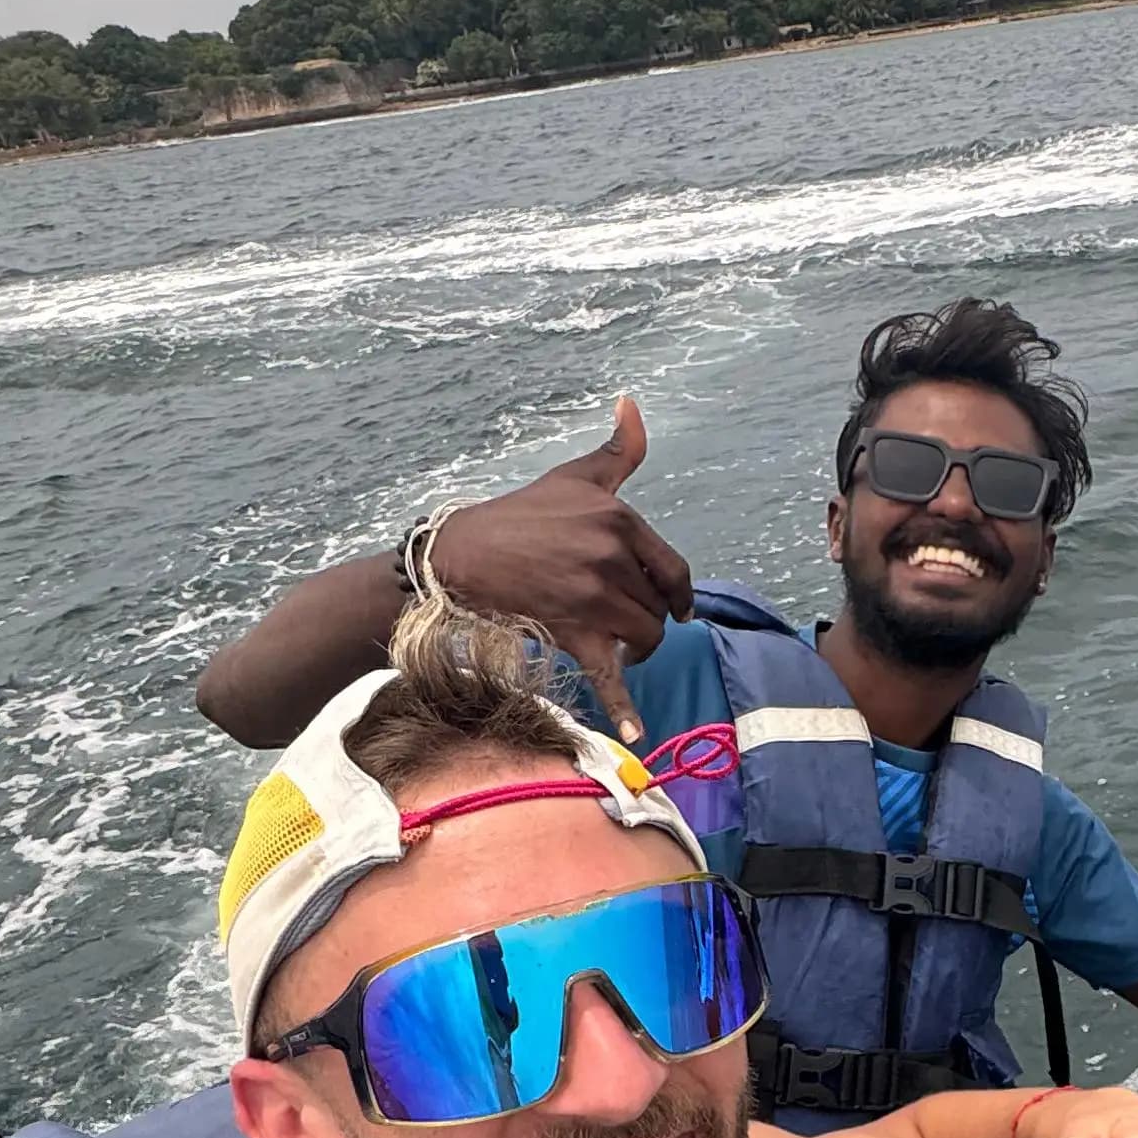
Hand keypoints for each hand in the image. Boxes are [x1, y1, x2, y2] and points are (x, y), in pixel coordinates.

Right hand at [434, 398, 694, 738]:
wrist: (461, 555)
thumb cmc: (521, 516)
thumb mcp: (574, 477)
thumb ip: (617, 450)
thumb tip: (633, 404)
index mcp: (619, 520)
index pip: (672, 570)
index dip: (675, 593)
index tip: (673, 606)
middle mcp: (611, 557)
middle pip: (658, 608)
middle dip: (645, 618)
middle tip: (620, 620)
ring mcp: (594, 598)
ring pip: (644, 638)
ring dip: (635, 648)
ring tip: (614, 644)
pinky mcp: (574, 635)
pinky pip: (608, 677)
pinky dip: (624, 709)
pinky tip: (637, 734)